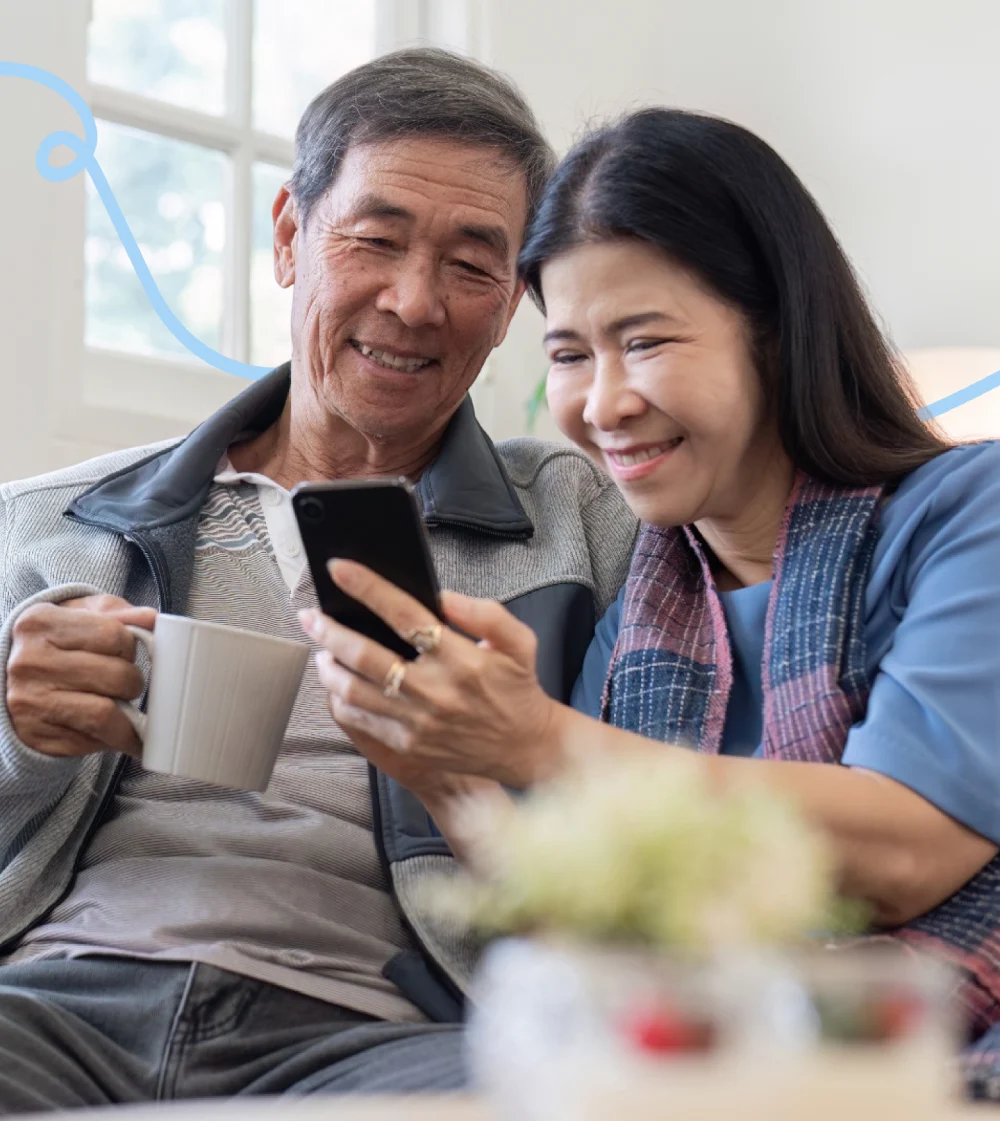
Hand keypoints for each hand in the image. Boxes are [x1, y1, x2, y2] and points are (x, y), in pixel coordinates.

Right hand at [7, 595, 156, 757]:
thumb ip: (118, 614)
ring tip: (122, 706)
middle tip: (126, 683)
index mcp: (41, 623)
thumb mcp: (82, 616)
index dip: (129, 648)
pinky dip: (114, 737)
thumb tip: (151, 618)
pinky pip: (94, 741)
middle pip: (117, 676)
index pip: (116, 636)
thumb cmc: (56, 645)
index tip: (124, 653)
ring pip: (107, 714)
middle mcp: (30, 662)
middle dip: (132, 682)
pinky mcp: (38, 735)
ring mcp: (31, 701)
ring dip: (127, 715)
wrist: (9, 680)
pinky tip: (111, 728)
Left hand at [300, 560, 568, 789]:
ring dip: (328, 665)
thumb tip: (444, 598)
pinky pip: (358, 720)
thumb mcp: (519, 642)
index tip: (340, 569)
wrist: (524, 747)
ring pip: (353, 690)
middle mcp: (435, 692)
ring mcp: (417, 723)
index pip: (405, 615)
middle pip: (365, 655)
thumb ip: (486, 613)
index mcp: (461, 660)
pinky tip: (336, 682)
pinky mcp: (407, 745)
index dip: (368, 588)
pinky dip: (339, 698)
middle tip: (310, 615)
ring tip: (321, 648)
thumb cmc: (517, 689)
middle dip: (329, 630)